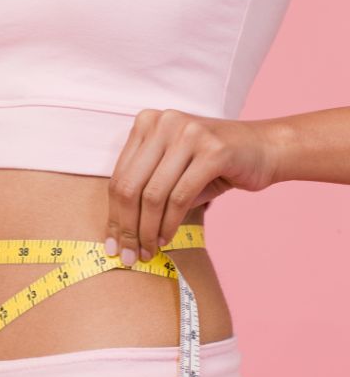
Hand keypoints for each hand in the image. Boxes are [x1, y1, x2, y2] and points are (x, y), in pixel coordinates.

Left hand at [105, 108, 278, 264]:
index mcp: (147, 122)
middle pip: (130, 186)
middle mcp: (164, 122)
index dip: (113, 215)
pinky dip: (169, 224)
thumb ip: (144, 190)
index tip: (110, 244)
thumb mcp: (171, 170)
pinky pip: (179, 197)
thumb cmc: (213, 165)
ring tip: (147, 251)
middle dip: (126, 227)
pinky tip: (166, 239)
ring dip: (147, 230)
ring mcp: (188, 133)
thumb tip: (118, 235)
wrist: (266, 148)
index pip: (119, 177)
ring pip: (152, 195)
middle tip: (127, 254)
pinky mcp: (213, 151)